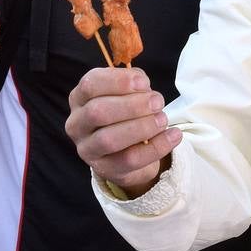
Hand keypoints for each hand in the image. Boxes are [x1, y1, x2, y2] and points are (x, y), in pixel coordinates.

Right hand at [66, 68, 182, 196]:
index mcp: (80, 98)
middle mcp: (77, 124)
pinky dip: (156, 147)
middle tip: (158, 102)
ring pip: (109, 139)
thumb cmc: (128, 113)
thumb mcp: (129, 93)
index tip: (144, 82)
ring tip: (163, 119)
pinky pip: (130, 160)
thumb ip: (134, 85)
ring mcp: (87, 149)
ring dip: (142, 127)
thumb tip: (143, 86)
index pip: (90, 84)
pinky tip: (173, 135)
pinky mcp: (105, 168)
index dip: (118, 81)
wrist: (132, 150)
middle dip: (132, 105)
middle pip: (97, 112)